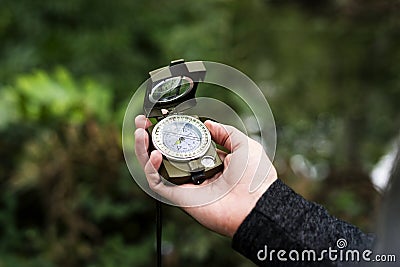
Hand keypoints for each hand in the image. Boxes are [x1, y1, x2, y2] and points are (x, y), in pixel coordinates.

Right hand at [134, 115, 276, 236]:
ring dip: (143, 149)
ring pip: (156, 166)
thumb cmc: (254, 178)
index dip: (170, 131)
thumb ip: (226, 132)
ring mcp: (185, 184)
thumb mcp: (243, 145)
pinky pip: (157, 182)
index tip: (162, 117)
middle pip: (164, 153)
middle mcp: (193, 172)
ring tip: (140, 132)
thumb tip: (208, 123)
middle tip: (142, 122)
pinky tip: (154, 153)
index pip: (182, 143)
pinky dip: (151, 168)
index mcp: (208, 160)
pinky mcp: (178, 197)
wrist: (256, 203)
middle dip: (150, 137)